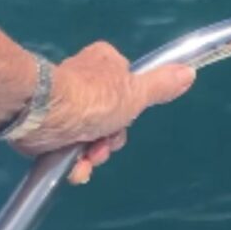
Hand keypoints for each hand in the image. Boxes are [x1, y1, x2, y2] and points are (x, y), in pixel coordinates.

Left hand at [12, 42, 195, 183]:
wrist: (41, 113)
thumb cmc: (92, 98)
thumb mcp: (136, 94)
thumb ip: (161, 86)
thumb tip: (189, 72)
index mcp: (104, 62)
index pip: (128, 87)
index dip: (130, 109)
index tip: (125, 118)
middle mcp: (83, 79)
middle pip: (110, 117)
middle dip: (109, 139)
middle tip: (103, 144)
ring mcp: (63, 102)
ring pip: (89, 135)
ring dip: (92, 154)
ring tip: (86, 158)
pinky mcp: (45, 124)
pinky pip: (67, 146)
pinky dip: (72, 161)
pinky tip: (74, 167)